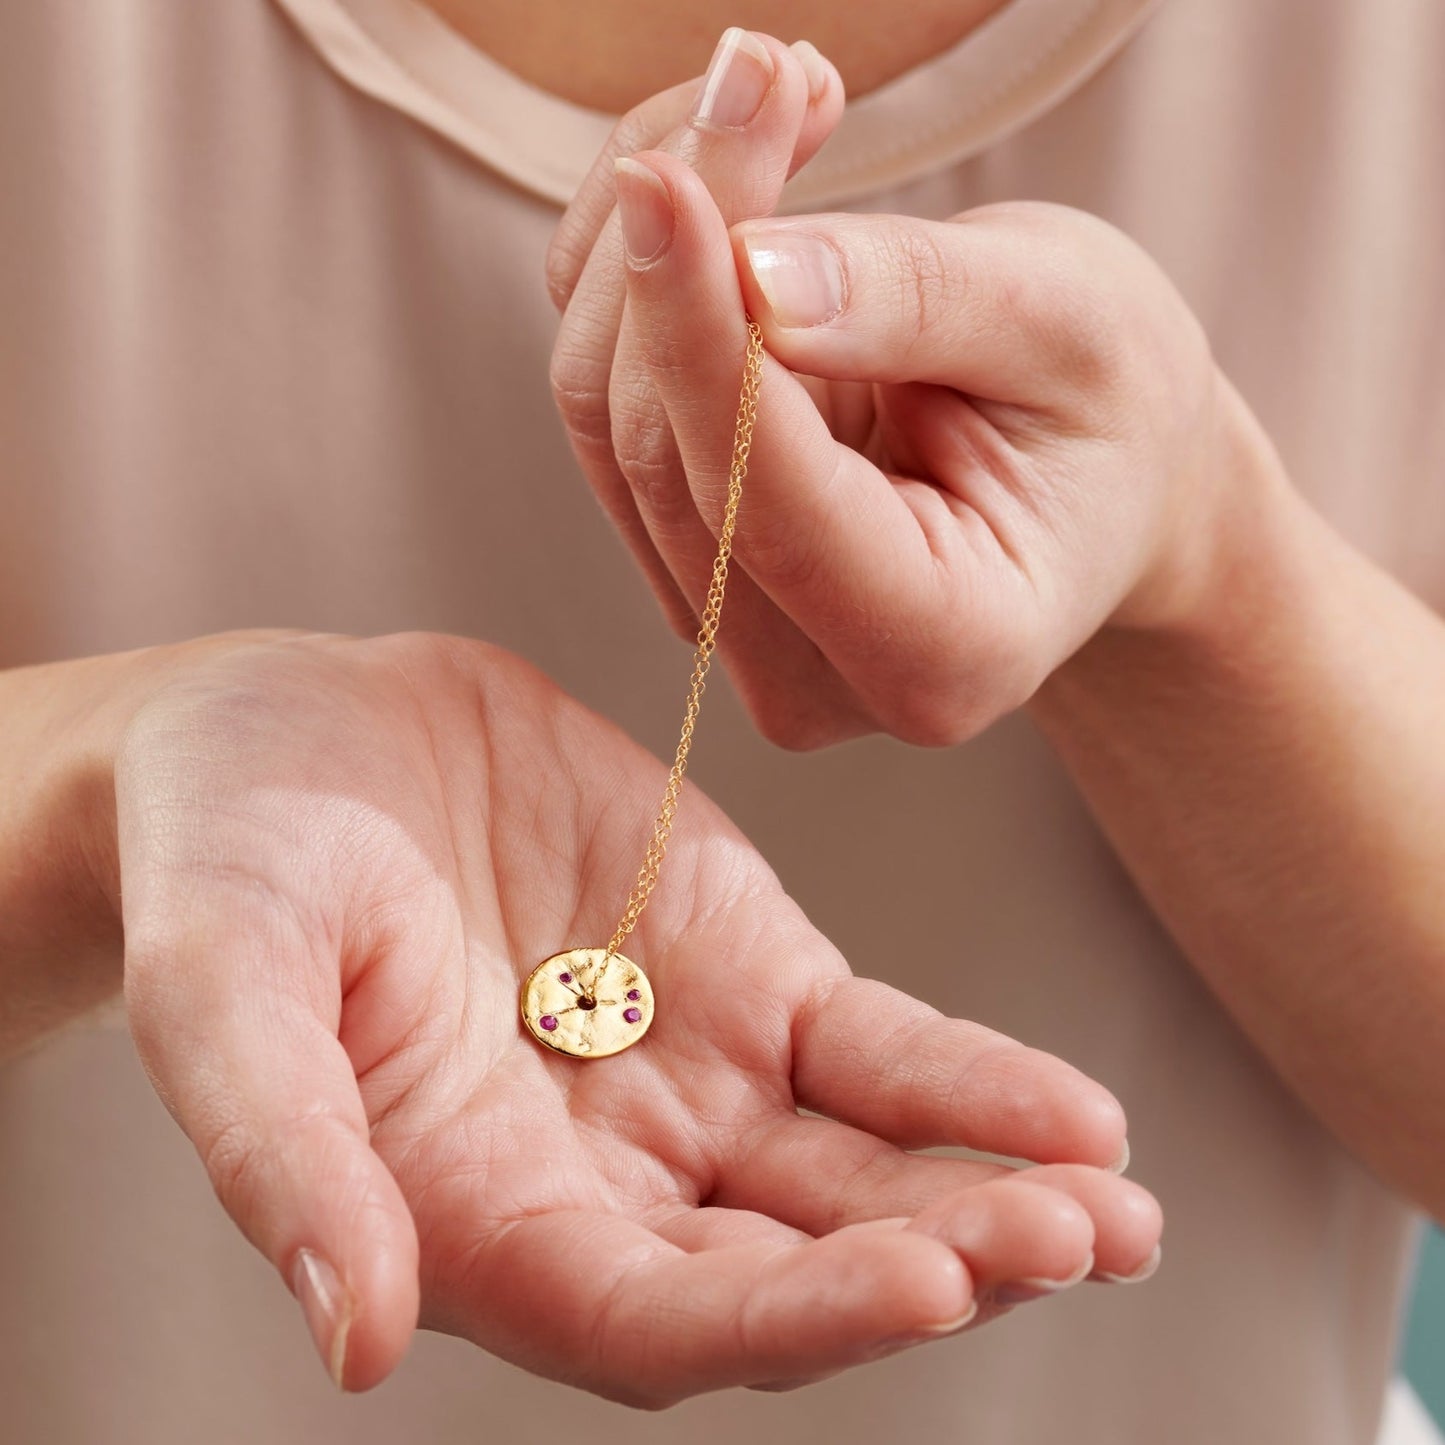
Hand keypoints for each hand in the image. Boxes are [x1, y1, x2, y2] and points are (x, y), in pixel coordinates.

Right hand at [114, 630, 1159, 1402]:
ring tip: (1113, 1207)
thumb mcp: (226, 986)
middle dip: (935, 1266)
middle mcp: (602, 1171)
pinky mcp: (741, 966)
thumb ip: (285, 1151)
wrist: (292, 731)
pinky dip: (970, 1082)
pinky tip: (1074, 1112)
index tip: (927, 1288)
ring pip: (858, 1173)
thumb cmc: (224, 861)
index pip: (653, 1316)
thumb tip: (355, 1341)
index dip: (790, 1318)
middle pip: (790, 1266)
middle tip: (1071, 1243)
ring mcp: (685, 1069)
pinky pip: (875, 1048)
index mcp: (478, 1216)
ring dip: (989, 1197)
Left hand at [555, 35, 1247, 747]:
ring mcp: (733, 624)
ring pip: (609, 420)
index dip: (699, 333)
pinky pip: (604, 396)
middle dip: (689, 244)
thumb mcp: (1074, 329)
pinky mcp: (686, 552)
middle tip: (763, 68)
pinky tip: (722, 175)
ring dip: (653, 237)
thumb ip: (921, 306)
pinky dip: (640, 265)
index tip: (663, 169)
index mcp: (942, 650)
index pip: (764, 504)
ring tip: (763, 93)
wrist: (1094, 476)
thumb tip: (753, 274)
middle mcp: (812, 671)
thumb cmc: (1109, 413)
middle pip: (665, 456)